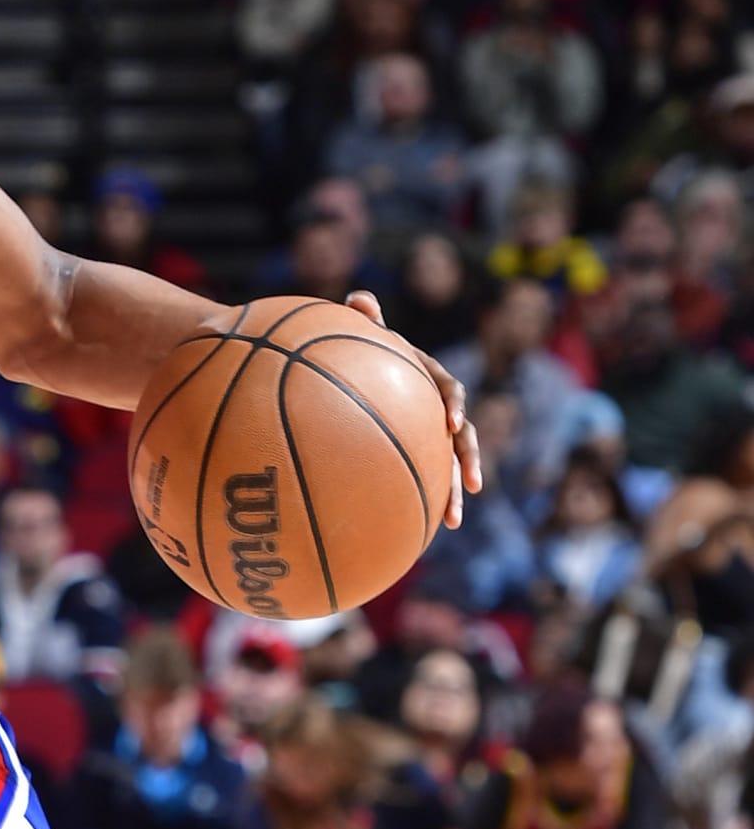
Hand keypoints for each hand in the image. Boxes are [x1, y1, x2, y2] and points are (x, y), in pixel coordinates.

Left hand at [346, 290, 480, 529]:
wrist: (364, 377)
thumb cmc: (366, 354)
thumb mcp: (365, 335)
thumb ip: (365, 320)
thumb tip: (358, 298)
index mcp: (430, 379)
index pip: (450, 389)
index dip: (454, 404)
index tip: (450, 422)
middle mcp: (438, 409)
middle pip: (462, 436)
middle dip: (468, 460)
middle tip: (470, 484)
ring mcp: (431, 435)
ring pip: (450, 464)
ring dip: (453, 491)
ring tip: (451, 521)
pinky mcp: (419, 455)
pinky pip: (427, 478)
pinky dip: (426, 501)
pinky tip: (419, 531)